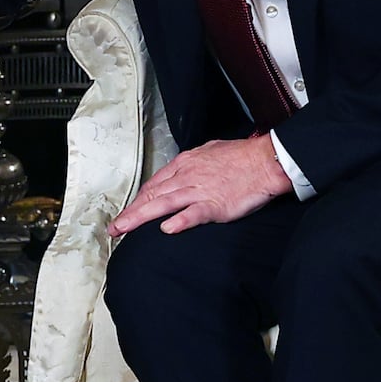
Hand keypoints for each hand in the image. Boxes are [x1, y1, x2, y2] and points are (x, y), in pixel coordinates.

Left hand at [107, 133, 291, 236]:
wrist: (265, 160)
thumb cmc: (241, 156)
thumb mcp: (208, 152)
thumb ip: (192, 164)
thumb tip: (180, 173)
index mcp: (184, 164)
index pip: (154, 184)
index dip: (138, 200)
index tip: (127, 212)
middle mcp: (186, 177)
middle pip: (152, 196)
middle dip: (130, 212)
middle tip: (115, 228)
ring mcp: (199, 190)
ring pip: (163, 204)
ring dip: (141, 217)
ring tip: (125, 229)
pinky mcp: (216, 204)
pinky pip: (193, 213)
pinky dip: (179, 221)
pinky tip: (166, 229)